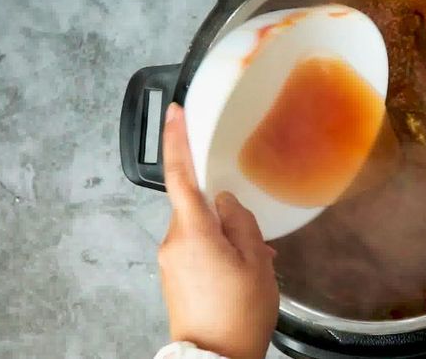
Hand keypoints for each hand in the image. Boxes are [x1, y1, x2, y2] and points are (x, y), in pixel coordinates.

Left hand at [158, 103, 278, 358]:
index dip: (177, 140)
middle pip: (196, 205)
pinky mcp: (174, 275)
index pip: (179, 175)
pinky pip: (196, 247)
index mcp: (192, 233)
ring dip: (225, 234)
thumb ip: (240, 221)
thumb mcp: (255, 263)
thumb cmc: (238, 315)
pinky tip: (242, 268)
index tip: (176, 111)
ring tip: (254, 260)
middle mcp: (172, 243)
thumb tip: (227, 201)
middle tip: (253, 234)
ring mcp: (170, 261)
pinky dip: (218, 249)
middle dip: (224, 210)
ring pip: (199, 228)